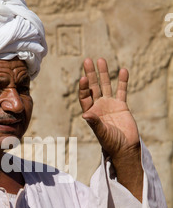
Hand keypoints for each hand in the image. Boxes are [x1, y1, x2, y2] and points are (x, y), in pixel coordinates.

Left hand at [79, 58, 142, 200]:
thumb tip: (86, 115)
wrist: (125, 147)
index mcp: (90, 112)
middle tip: (87, 60)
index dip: (83, 87)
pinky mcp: (121, 105)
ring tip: (101, 60)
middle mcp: (98, 106)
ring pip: (106, 85)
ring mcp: (110, 104)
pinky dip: (122, 81)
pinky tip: (123, 70)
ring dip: (104, 73)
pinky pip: (121, 90)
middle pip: (93, 87)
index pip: (84, 96)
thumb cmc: (111, 143)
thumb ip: (95, 123)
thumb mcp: (102, 133)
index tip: (83, 78)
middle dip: (90, 74)